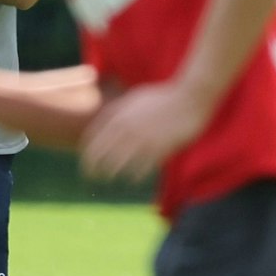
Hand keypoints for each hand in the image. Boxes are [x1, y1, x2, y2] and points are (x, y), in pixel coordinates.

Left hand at [81, 81, 210, 181]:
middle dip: (92, 168)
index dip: (85, 153)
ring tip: (110, 178)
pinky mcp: (159, 150)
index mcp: (118, 117)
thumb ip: (118, 110)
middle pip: (100, 155)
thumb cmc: (163, 96)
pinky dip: (135, 175)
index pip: (92, 140)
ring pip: (118, 165)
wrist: (190, 98)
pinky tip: (134, 178)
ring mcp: (142, 140)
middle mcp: (126, 130)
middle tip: (91, 176)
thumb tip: (105, 122)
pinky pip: (141, 169)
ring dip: (111, 174)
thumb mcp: (134, 98)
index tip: (86, 161)